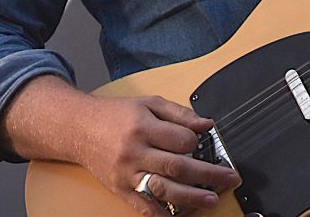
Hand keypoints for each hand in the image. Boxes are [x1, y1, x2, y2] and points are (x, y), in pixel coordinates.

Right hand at [74, 94, 240, 214]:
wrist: (79, 129)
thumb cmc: (116, 115)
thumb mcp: (149, 103)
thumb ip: (180, 113)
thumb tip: (207, 124)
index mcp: (143, 127)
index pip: (180, 139)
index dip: (197, 142)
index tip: (204, 143)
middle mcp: (134, 152)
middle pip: (177, 167)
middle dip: (208, 175)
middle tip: (229, 178)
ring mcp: (127, 173)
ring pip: (163, 188)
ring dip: (191, 197)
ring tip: (211, 200)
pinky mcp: (120, 189)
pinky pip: (143, 206)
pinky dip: (161, 214)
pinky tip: (177, 216)